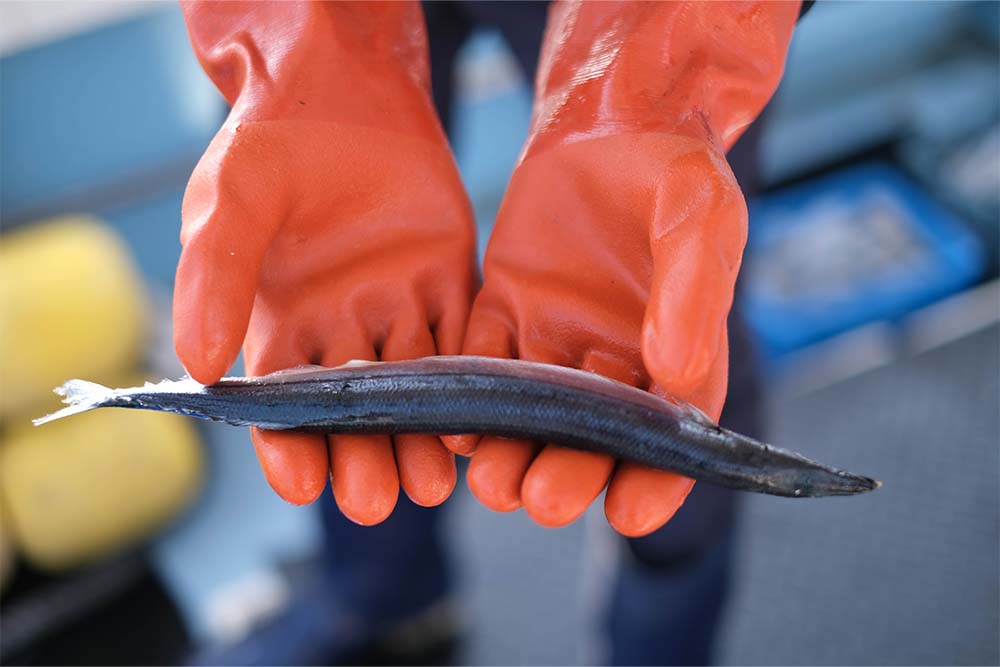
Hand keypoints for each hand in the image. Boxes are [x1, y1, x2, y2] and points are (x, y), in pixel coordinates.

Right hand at [173, 2, 475, 523]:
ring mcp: (398, 308)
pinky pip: (461, 334)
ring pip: (413, 388)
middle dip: (363, 456)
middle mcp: (341, 331)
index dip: (288, 445)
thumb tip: (200, 367)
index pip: (281, 403)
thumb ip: (216, 275)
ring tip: (431, 484)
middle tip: (375, 498)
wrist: (342, 87)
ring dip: (421, 436)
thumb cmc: (271, 141)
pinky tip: (479, 413)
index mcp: (279, 325)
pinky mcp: (448, 281)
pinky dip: (470, 375)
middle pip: (354, 411)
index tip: (301, 483)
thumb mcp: (231, 200)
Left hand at [446, 1, 798, 536]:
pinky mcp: (504, 310)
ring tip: (493, 482)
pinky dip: (468, 392)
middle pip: (590, 438)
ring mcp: (554, 340)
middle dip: (569, 474)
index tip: (630, 512)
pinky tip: (455, 422)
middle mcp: (613, 361)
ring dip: (512, 451)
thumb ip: (692, 292)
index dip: (653, 480)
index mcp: (678, 352)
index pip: (669, 435)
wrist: (611, 119)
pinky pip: (482, 361)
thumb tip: (674, 371)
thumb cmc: (674, 167)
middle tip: (542, 498)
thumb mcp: (700, 217)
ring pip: (532, 414)